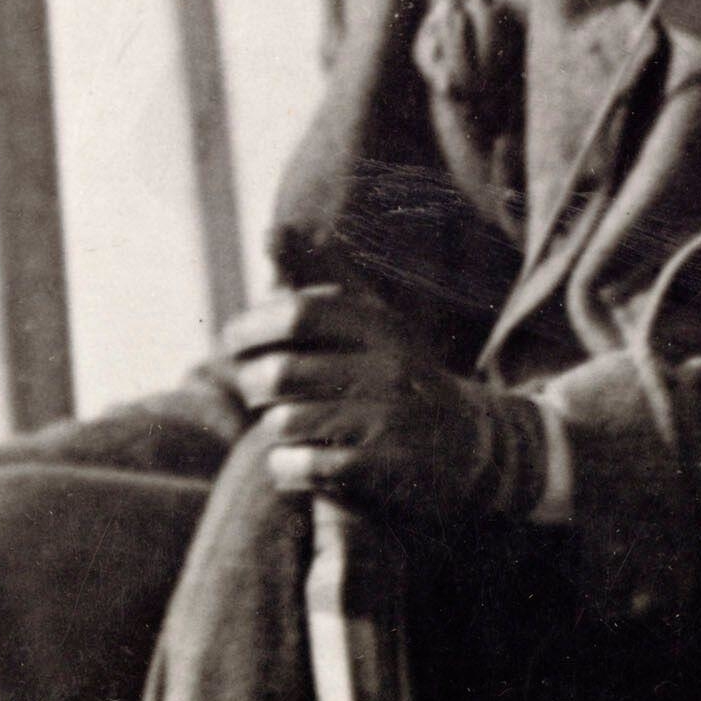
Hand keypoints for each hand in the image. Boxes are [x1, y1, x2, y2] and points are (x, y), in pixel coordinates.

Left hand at [220, 286, 547, 526]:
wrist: (468, 449)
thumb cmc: (394, 378)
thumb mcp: (368, 325)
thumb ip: (316, 280)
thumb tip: (270, 230)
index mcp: (381, 327)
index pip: (296, 314)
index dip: (251, 328)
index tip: (232, 344)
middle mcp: (389, 368)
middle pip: (279, 373)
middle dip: (251, 385)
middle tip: (254, 393)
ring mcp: (390, 420)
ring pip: (286, 423)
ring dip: (272, 432)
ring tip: (285, 431)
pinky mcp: (386, 468)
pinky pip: (305, 466)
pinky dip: (286, 469)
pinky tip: (294, 465)